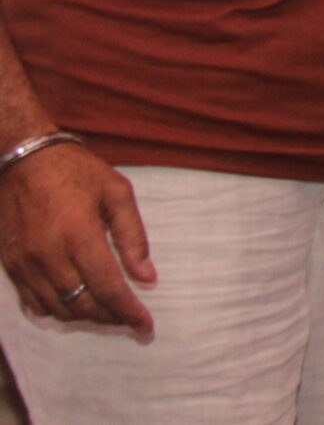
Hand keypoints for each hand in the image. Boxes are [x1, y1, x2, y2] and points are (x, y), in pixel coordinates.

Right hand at [0, 142, 154, 332]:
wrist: (23, 160)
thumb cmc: (77, 172)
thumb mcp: (117, 192)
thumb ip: (134, 237)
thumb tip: (147, 277)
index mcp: (79, 235)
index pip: (107, 287)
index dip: (128, 312)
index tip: (146, 326)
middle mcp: (48, 255)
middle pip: (82, 304)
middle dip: (111, 318)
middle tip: (131, 321)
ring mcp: (25, 263)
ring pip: (58, 309)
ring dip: (86, 317)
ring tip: (109, 313)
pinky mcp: (11, 265)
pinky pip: (33, 302)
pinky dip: (58, 311)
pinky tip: (76, 305)